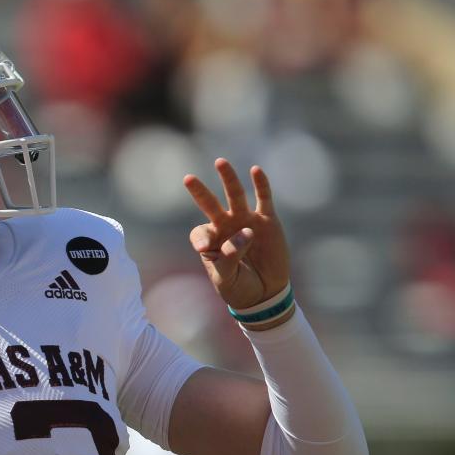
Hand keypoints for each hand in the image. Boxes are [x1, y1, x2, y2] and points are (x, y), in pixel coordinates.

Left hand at [183, 159, 289, 308]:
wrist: (263, 293)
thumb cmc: (238, 286)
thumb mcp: (226, 278)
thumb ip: (229, 257)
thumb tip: (245, 233)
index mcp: (210, 241)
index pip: (200, 232)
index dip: (201, 237)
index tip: (203, 248)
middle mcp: (225, 226)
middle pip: (210, 204)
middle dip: (199, 192)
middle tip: (187, 179)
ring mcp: (246, 220)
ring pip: (235, 195)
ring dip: (228, 179)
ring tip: (220, 162)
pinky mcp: (267, 221)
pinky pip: (263, 199)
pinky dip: (261, 184)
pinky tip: (255, 170)